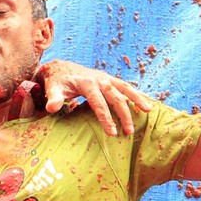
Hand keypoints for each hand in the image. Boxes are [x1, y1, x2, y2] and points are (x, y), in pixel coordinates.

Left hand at [30, 60, 152, 136]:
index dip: (106, 118)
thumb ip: (54, 99)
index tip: (112, 133)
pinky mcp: (109, 79)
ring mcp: (106, 78)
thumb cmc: (57, 81)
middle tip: (129, 131)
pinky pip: (125, 86)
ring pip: (125, 87)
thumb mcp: (53, 89)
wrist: (61, 68)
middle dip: (124, 114)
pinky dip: (135, 93)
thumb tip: (52, 107)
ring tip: (148, 110)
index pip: (99, 103)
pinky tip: (144, 102)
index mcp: (87, 83)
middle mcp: (100, 79)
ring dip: (136, 99)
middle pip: (115, 96)